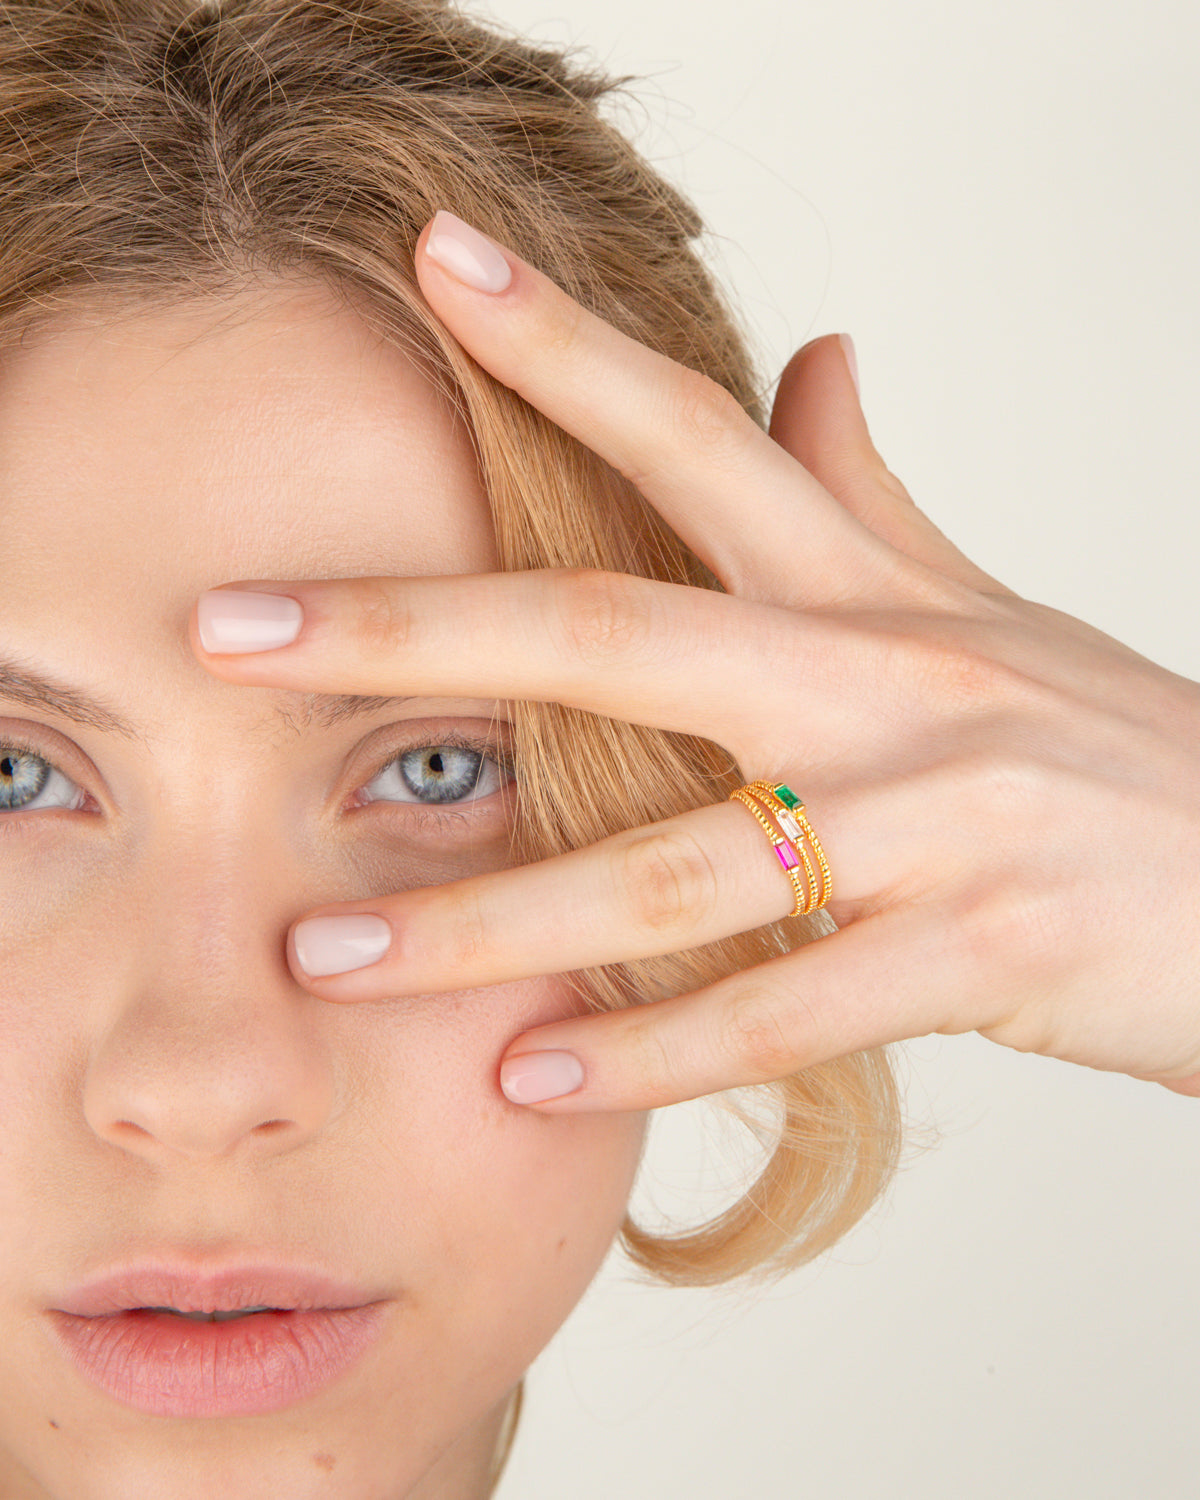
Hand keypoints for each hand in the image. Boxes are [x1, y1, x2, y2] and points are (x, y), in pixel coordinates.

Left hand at [190, 210, 1199, 1107]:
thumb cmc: (1108, 752)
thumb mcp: (985, 610)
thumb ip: (870, 494)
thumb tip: (808, 354)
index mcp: (872, 595)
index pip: (699, 439)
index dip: (565, 344)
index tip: (433, 261)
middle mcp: (890, 683)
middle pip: (620, 634)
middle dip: (414, 630)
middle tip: (233, 628)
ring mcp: (939, 819)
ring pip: (678, 862)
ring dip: (491, 919)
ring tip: (333, 952)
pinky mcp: (982, 951)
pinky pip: (783, 1004)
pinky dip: (652, 1050)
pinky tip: (531, 1076)